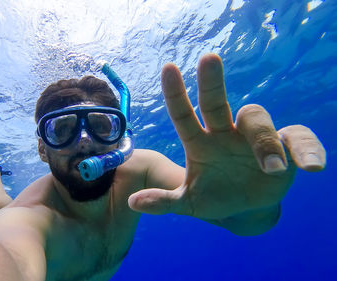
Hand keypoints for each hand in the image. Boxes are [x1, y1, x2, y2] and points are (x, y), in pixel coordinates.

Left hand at [129, 54, 325, 219]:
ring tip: (271, 168)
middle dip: (211, 82)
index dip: (175, 94)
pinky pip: (298, 138)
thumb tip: (134, 202)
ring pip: (256, 120)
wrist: (245, 210)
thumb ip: (163, 202)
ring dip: (264, 141)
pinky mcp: (284, 148)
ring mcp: (254, 138)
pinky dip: (307, 149)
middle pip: (216, 103)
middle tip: (208, 59)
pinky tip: (311, 166)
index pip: (183, 115)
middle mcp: (225, 133)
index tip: (168, 68)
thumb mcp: (188, 203)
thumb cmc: (214, 198)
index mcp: (199, 143)